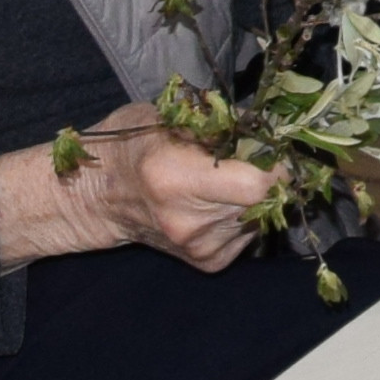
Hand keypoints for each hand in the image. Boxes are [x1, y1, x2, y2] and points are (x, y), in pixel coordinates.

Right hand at [0, 109, 282, 272]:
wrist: (99, 196)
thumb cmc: (134, 144)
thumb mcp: (169, 116)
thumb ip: (221, 122)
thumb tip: (274, 126)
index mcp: (177, 179)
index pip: (259, 184)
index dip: (280, 165)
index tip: (280, 147)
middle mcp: (189, 221)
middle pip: (264, 199)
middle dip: (271, 176)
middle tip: (255, 156)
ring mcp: (198, 247)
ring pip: (261, 215)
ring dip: (257, 196)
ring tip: (227, 179)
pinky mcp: (208, 263)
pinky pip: (249, 233)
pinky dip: (244, 214)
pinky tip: (218, 202)